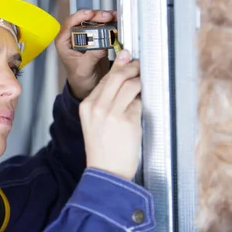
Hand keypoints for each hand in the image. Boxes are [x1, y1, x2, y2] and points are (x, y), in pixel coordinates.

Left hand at [55, 9, 116, 99]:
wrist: (87, 83)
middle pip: (83, 19)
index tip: (90, 14)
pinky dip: (110, 23)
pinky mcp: (95, 37)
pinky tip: (116, 21)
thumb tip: (101, 47)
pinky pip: (102, 26)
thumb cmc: (79, 77)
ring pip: (93, 20)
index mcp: (64, 42)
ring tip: (113, 17)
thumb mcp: (84, 69)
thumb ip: (91, 57)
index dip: (79, 17)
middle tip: (107, 16)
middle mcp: (73, 36)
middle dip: (95, 15)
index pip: (68, 24)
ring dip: (104, 17)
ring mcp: (85, 35)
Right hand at [79, 50, 141, 179]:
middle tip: (140, 65)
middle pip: (116, 77)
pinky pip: (138, 102)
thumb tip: (121, 79)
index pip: (104, 80)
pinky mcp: (126, 121)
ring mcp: (111, 114)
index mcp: (86, 107)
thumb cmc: (104, 149)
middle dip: (131, 67)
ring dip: (140, 80)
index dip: (118, 68)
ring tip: (145, 81)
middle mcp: (96, 107)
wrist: (106, 172)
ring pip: (129, 85)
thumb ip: (106, 102)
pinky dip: (143, 99)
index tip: (127, 60)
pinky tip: (144, 100)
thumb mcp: (96, 122)